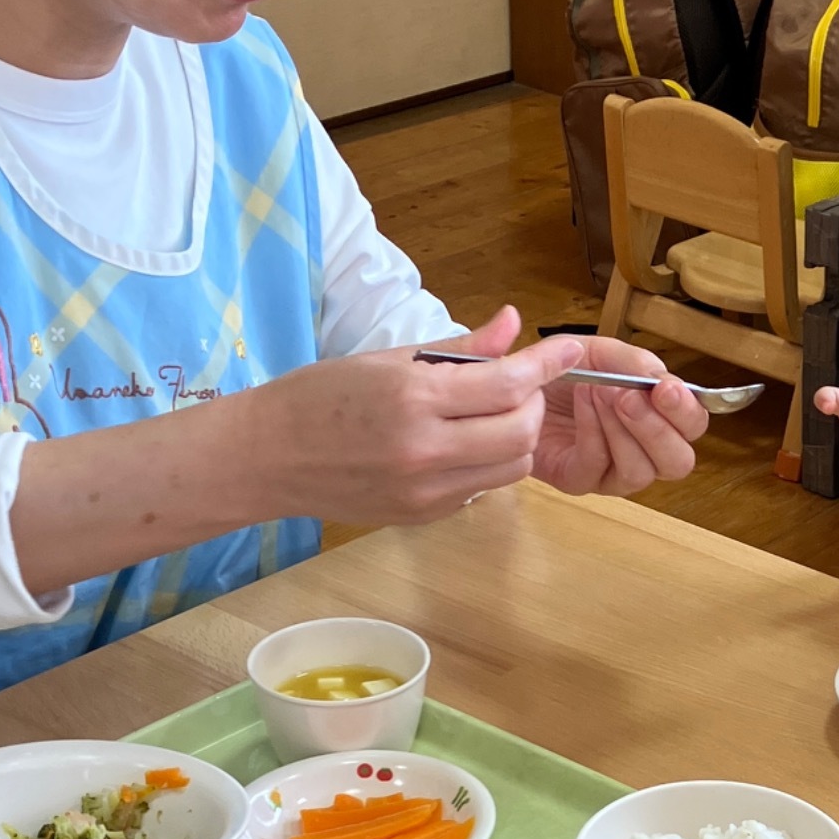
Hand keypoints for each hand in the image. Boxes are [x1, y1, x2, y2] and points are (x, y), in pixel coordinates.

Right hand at [246, 307, 580, 524]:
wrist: (268, 456)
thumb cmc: (321, 396)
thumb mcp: (389, 357)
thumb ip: (460, 348)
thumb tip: (514, 324)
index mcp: (414, 398)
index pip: (507, 383)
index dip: (548, 363)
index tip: (570, 347)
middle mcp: (425, 449)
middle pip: (522, 430)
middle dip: (533, 403)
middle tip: (517, 385)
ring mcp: (427, 490)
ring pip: (513, 465)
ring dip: (518, 435)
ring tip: (490, 413)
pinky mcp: (425, 515)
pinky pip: (483, 487)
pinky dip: (490, 461)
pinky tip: (462, 442)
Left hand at [531, 336, 707, 495]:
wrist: (516, 380)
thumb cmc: (565, 369)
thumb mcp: (603, 353)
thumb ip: (636, 363)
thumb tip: (664, 379)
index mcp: (660, 417)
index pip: (693, 427)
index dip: (686, 411)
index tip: (666, 389)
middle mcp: (644, 452)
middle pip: (678, 462)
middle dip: (657, 429)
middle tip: (629, 397)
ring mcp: (612, 472)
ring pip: (639, 471)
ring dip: (621, 429)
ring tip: (600, 391)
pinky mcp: (578, 480)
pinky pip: (597, 466)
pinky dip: (592, 431)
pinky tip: (582, 402)